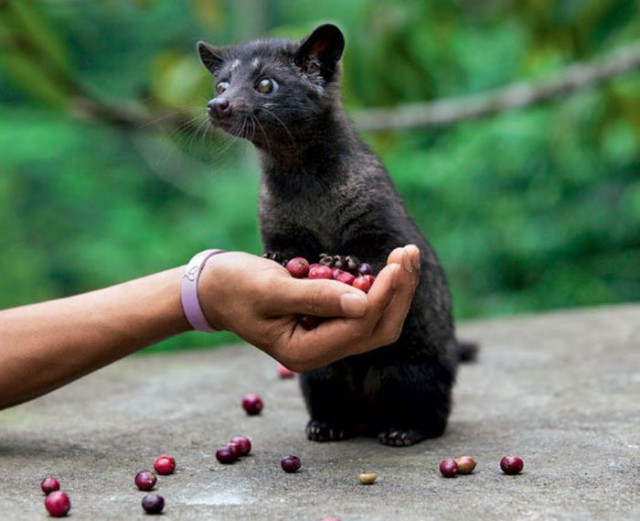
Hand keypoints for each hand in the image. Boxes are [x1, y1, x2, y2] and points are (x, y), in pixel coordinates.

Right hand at [198, 245, 420, 370]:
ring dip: (395, 290)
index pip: (358, 327)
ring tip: (406, 254)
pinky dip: (380, 288)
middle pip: (377, 329)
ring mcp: (326, 338)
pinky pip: (363, 310)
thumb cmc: (236, 286)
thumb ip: (316, 298)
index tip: (395, 263)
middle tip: (408, 254)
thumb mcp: (271, 289)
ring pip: (376, 321)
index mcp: (304, 352)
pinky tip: (388, 265)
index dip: (381, 296)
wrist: (215, 288)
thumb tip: (362, 303)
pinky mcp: (327, 322)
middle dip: (398, 293)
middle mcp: (321, 351)